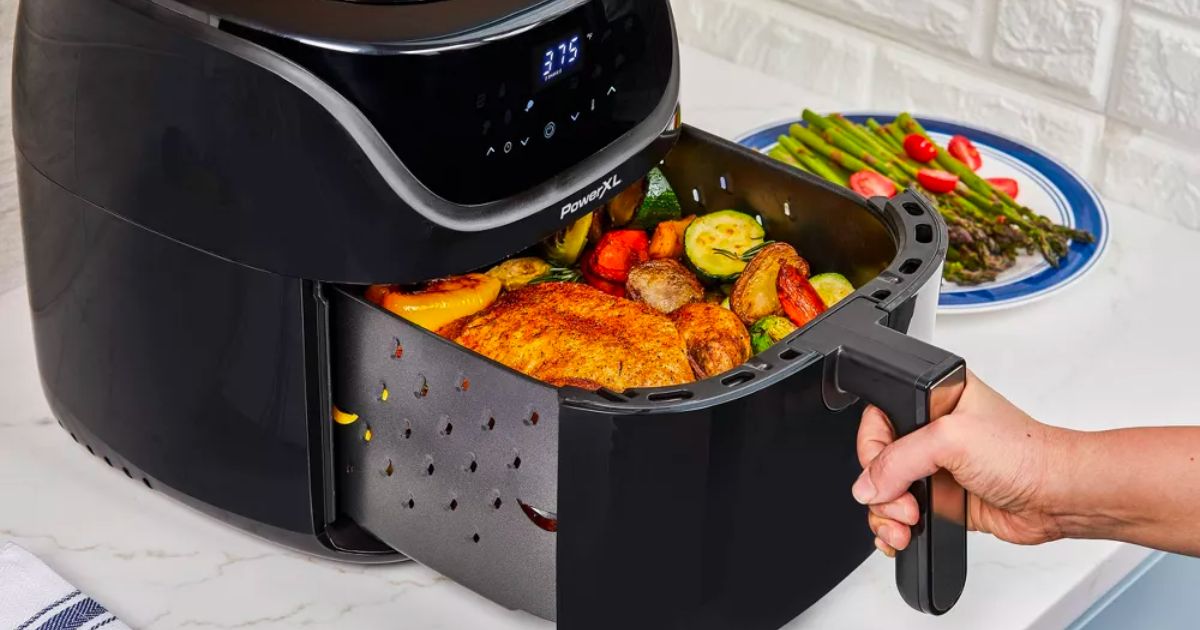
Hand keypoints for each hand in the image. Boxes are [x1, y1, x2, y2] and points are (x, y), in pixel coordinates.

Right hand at [853, 371, 1071, 555]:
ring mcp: (936, 466)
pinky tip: (903, 534)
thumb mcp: (951, 440)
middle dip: (882, 490)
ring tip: (907, 524)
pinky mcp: (941, 498)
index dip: (873, 450)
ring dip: (886, 514)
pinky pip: (902, 513)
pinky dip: (895, 527)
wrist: (1057, 496)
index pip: (877, 419)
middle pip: (877, 460)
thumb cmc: (1025, 454)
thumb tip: (867, 485)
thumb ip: (899, 459)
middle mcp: (932, 430)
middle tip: (905, 503)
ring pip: (886, 491)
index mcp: (934, 397)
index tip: (886, 475)